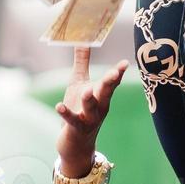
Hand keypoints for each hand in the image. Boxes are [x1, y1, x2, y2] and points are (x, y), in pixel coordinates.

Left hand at [54, 47, 128, 174]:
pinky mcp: (76, 128)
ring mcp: (89, 119)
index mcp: (102, 95)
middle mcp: (99, 107)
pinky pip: (72, 120)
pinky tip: (59, 106)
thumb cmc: (79, 108)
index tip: (125, 63)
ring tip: (87, 90)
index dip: (118, 72)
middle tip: (114, 73)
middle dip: (110, 83)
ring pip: (91, 108)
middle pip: (106, 93)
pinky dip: (66, 113)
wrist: (76, 143)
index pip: (112, 82)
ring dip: (89, 100)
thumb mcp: (80, 83)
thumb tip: (83, 40)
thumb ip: (82, 61)